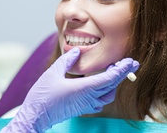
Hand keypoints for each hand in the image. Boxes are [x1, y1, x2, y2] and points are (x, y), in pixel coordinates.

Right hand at [0, 47, 138, 132]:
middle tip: (130, 63)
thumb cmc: (43, 95)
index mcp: (84, 88)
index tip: (131, 62)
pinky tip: (102, 85)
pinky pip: (100, 101)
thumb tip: (76, 51)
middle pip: (112, 86)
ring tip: (114, 71)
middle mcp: (88, 97)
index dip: (121, 70)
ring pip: (108, 95)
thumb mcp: (53, 72)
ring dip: (114, 83)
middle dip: (122, 74)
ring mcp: (86, 105)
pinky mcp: (82, 108)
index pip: (109, 79)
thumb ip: (67, 60)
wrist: (36, 115)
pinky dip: (106, 91)